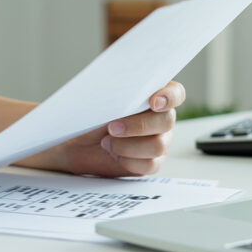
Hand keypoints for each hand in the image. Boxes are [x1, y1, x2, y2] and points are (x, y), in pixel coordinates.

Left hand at [56, 81, 184, 176]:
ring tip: (106, 142)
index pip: (176, 93)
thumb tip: (121, 86)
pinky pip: (149, 164)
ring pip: (158, 145)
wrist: (75, 143)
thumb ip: (116, 91)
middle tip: (112, 127)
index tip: (153, 103)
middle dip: (138, 125)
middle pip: (167, 121)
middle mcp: (160, 118)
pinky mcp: (150, 162)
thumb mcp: (98, 99)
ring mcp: (159, 140)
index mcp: (153, 95)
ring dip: (128, 145)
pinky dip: (128, 160)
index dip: (169, 97)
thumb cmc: (89, 116)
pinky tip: (113, 154)